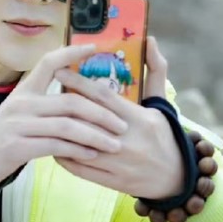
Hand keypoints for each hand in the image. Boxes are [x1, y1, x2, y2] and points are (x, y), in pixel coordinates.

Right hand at [0, 43, 128, 187]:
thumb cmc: (7, 133)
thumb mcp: (22, 110)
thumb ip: (46, 101)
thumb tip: (81, 95)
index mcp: (25, 90)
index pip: (48, 63)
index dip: (71, 52)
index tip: (95, 47)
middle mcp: (22, 104)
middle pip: (69, 102)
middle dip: (101, 113)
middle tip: (121, 124)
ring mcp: (19, 125)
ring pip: (66, 126)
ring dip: (95, 136)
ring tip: (114, 144)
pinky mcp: (18, 147)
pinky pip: (55, 146)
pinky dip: (77, 150)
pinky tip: (92, 154)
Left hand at [52, 36, 185, 198]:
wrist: (177, 179)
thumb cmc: (166, 136)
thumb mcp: (163, 104)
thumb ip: (156, 70)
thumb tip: (149, 40)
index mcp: (139, 118)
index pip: (103, 96)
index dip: (79, 81)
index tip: (59, 70)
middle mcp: (128, 140)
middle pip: (87, 120)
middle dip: (63, 105)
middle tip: (45, 94)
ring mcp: (119, 162)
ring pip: (79, 145)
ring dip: (60, 132)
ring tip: (46, 120)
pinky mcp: (112, 180)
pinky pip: (80, 168)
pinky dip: (64, 156)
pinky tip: (55, 145)